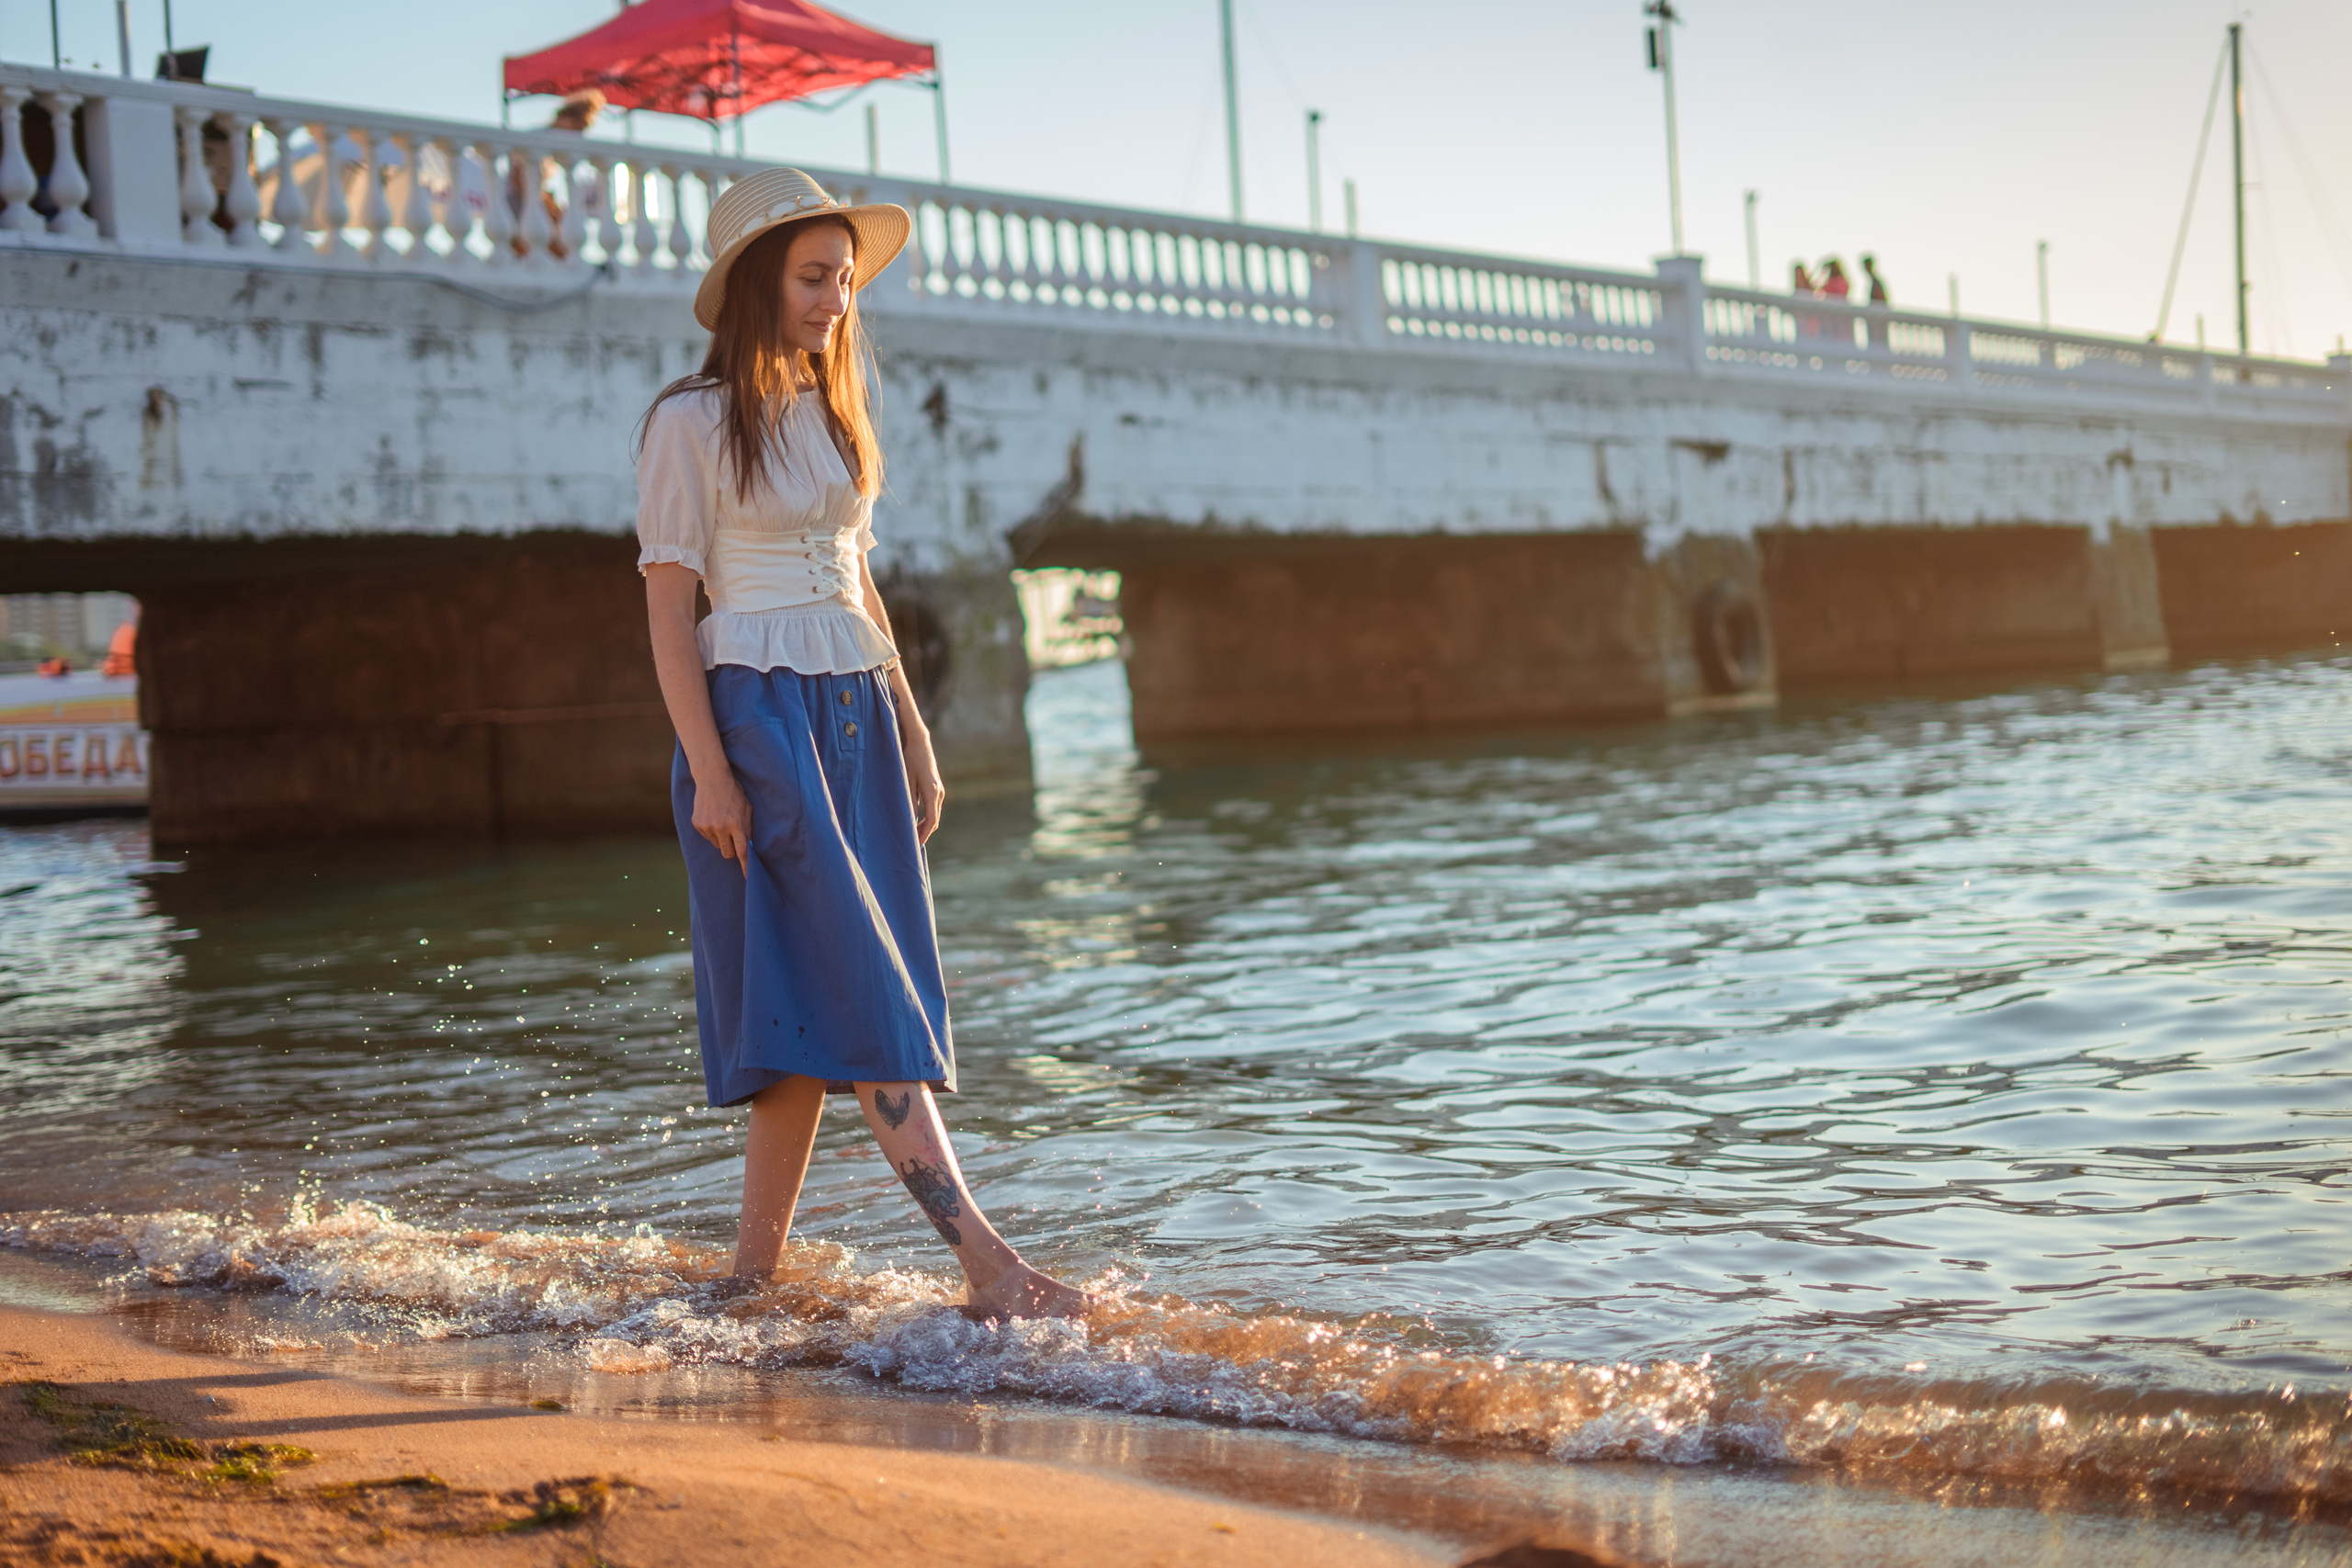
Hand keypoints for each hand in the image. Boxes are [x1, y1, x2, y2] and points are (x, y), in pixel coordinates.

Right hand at [691, 767, 752, 875]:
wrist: (712, 778)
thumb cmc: (734, 792)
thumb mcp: (747, 808)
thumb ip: (747, 828)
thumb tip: (748, 846)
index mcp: (736, 824)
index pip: (742, 851)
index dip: (745, 865)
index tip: (748, 877)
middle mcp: (721, 827)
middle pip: (727, 852)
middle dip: (731, 849)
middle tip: (732, 837)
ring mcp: (707, 826)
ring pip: (716, 844)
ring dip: (720, 837)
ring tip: (721, 819)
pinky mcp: (697, 824)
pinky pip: (706, 836)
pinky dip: (710, 830)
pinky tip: (712, 816)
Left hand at [900, 722, 945, 842]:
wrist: (919, 742)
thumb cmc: (909, 759)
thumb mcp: (905, 780)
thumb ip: (909, 801)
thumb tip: (909, 820)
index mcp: (932, 792)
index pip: (931, 820)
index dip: (924, 834)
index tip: (917, 845)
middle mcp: (939, 793)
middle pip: (934, 820)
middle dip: (924, 833)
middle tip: (912, 844)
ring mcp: (939, 790)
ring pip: (934, 814)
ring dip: (925, 826)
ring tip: (912, 835)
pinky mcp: (936, 788)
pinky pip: (933, 808)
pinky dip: (926, 817)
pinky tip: (916, 821)